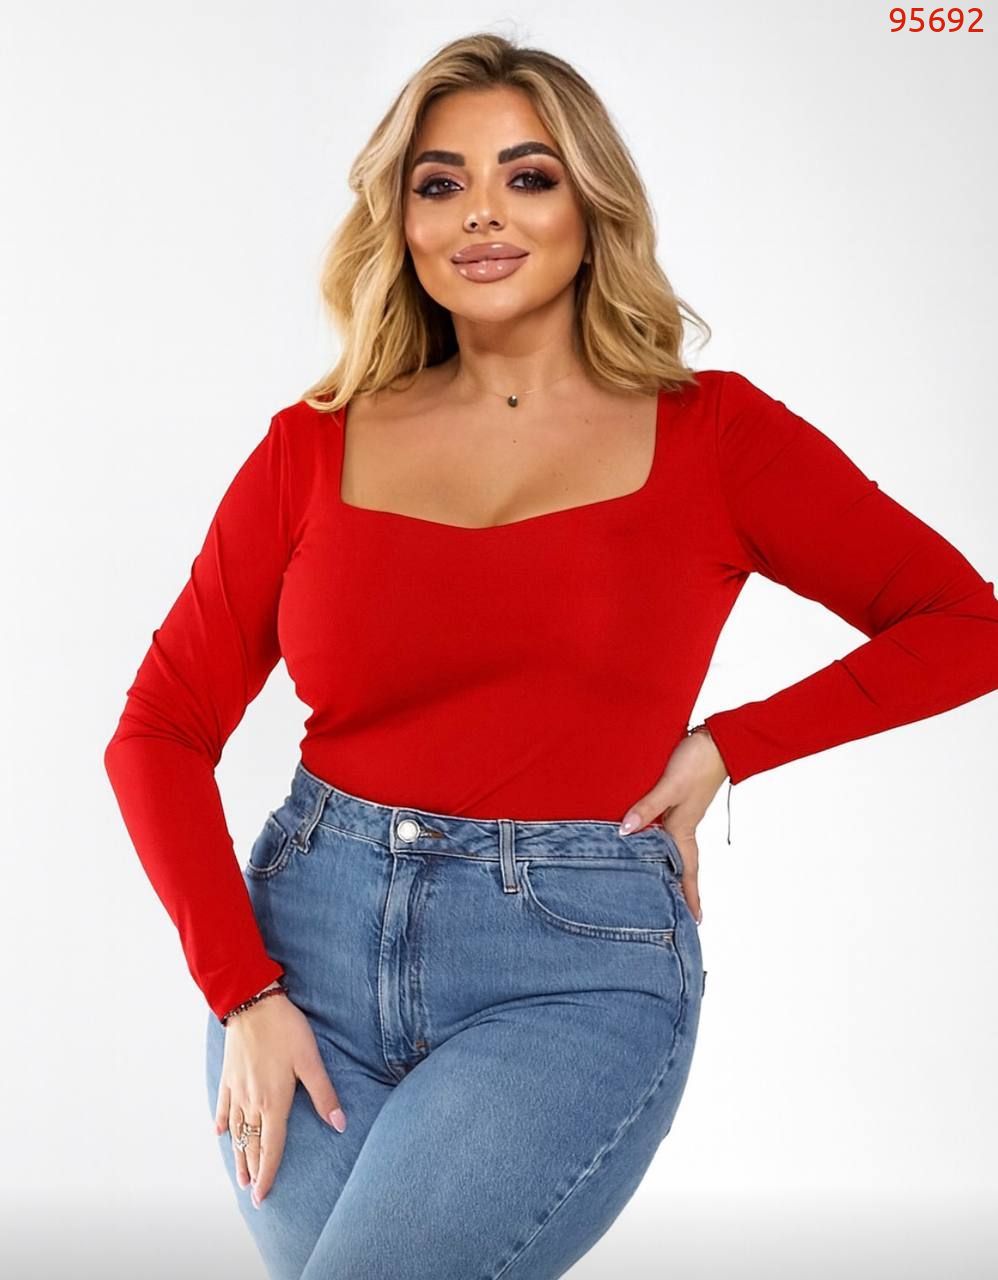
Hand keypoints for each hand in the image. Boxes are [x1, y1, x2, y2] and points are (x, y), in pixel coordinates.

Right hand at [213, 991, 347, 1206]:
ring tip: (239, 1174)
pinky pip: (222, 1106)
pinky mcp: (228, 1076)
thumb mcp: (310, 1060)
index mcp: (273, 1102)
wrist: (252, 1003)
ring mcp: (236, 1090)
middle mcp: (251, 1102)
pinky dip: (222, 1122)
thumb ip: (324, 1094)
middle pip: (251, 1144)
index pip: (271, 1147)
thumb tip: (339, 1124)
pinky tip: (220, 1133)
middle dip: (252, 1169)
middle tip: (252, 1193)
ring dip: (237, 1153)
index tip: (264, 1196)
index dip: (269, 1173)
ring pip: (235, 1130)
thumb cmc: (286, 1029)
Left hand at [618, 729, 728, 923]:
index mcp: (683, 830)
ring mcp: (680, 815)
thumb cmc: (696, 763)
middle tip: (672, 913)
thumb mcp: (670, 786)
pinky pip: (665, 831)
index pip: (687, 872)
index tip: (695, 922)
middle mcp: (682, 827)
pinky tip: (647, 842)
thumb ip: (647, 807)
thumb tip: (625, 832)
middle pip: (680, 866)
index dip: (690, 896)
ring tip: (658, 884)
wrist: (715, 740)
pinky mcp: (676, 802)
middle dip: (678, 890)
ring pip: (671, 849)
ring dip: (668, 867)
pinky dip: (658, 843)